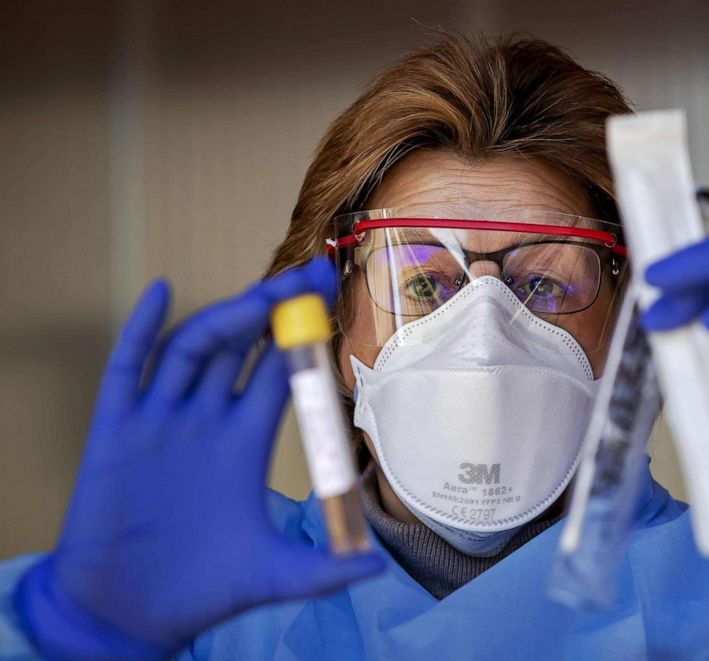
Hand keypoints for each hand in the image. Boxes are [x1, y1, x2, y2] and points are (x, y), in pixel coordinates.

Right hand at [15, 258, 382, 657]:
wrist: (127, 614)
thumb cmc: (201, 590)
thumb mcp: (273, 576)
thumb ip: (323, 570)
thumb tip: (377, 570)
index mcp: (245, 442)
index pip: (280, 373)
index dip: (304, 336)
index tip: (329, 295)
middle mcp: (206, 422)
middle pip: (243, 349)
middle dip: (273, 311)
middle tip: (307, 274)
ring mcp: (160, 421)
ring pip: (193, 351)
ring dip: (226, 318)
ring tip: (260, 293)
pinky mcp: (115, 431)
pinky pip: (126, 370)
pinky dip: (141, 330)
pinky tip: (162, 293)